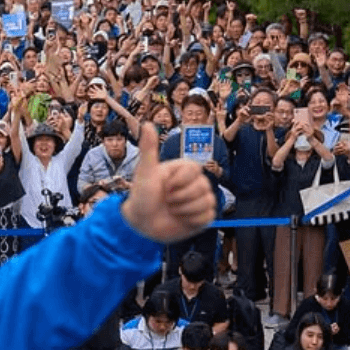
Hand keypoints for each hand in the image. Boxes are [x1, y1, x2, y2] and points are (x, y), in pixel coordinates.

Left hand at [121, 119, 215, 242]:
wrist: (141, 225)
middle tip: (166, 201)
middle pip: (204, 186)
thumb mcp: (145, 172)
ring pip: (208, 202)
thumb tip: (147, 124)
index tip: (165, 186)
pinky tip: (180, 219)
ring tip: (172, 210)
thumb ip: (149, 149)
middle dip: (180, 198)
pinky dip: (192, 221)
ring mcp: (200, 199)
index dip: (179, 181)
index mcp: (183, 170)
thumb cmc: (142, 196)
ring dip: (185, 210)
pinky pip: (208, 216)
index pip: (195, 169)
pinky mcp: (203, 216)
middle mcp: (195, 182)